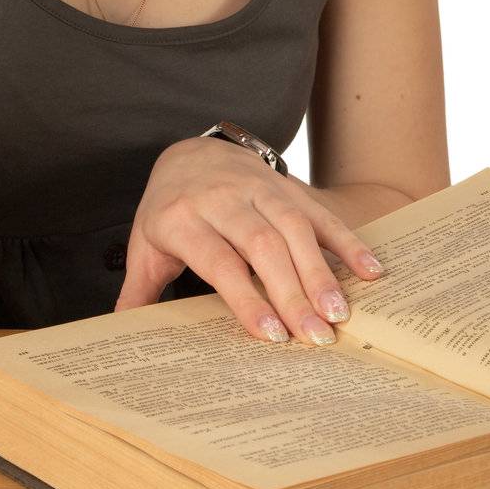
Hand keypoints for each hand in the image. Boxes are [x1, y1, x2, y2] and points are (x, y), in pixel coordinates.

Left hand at [114, 138, 385, 344]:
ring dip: (321, 271)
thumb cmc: (168, 210)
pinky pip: (321, 212)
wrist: (190, 151)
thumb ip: (137, 291)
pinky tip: (370, 271)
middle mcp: (223, 198)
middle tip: (316, 336)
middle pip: (262, 245)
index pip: (218, 259)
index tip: (271, 333)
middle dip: (291, 292)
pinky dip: (347, 241)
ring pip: (294, 227)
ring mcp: (260, 187)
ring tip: (340, 312)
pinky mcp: (287, 185)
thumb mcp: (145, 245)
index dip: (245, 296)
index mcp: (182, 217)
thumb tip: (119, 337)